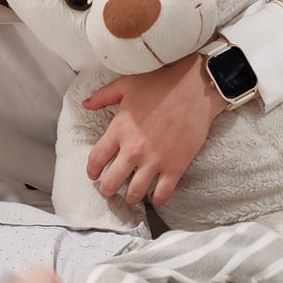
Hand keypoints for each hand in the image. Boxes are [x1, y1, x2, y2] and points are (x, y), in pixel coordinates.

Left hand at [83, 54, 226, 205]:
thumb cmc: (161, 83)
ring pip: (135, 193)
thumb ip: (103, 96)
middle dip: (107, 189)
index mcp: (119, 129)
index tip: (93, 174)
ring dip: (129, 197)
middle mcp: (134, 149)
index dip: (92, 171)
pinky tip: (154, 195)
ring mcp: (156, 160)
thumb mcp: (126, 85)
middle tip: (109, 189)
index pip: (96, 159)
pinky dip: (156, 199)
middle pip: (112, 182)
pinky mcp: (176, 166)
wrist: (197, 87)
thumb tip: (85, 104)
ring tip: (130, 195)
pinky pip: (162, 193)